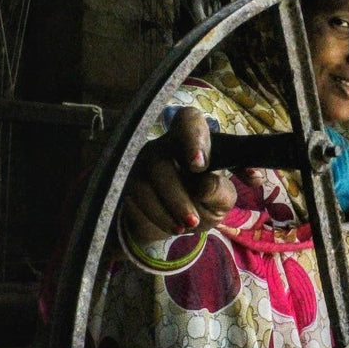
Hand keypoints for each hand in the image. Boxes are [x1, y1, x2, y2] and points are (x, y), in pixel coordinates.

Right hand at [122, 107, 236, 243]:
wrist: (177, 221)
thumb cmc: (204, 199)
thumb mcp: (221, 199)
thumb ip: (221, 191)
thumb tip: (206, 184)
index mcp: (192, 139)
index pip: (187, 121)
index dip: (192, 137)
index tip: (199, 165)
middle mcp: (162, 147)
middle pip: (160, 161)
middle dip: (177, 195)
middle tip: (193, 219)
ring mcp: (140, 165)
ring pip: (144, 184)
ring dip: (167, 209)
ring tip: (188, 226)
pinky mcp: (126, 185)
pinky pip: (135, 200)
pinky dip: (157, 216)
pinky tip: (174, 227)